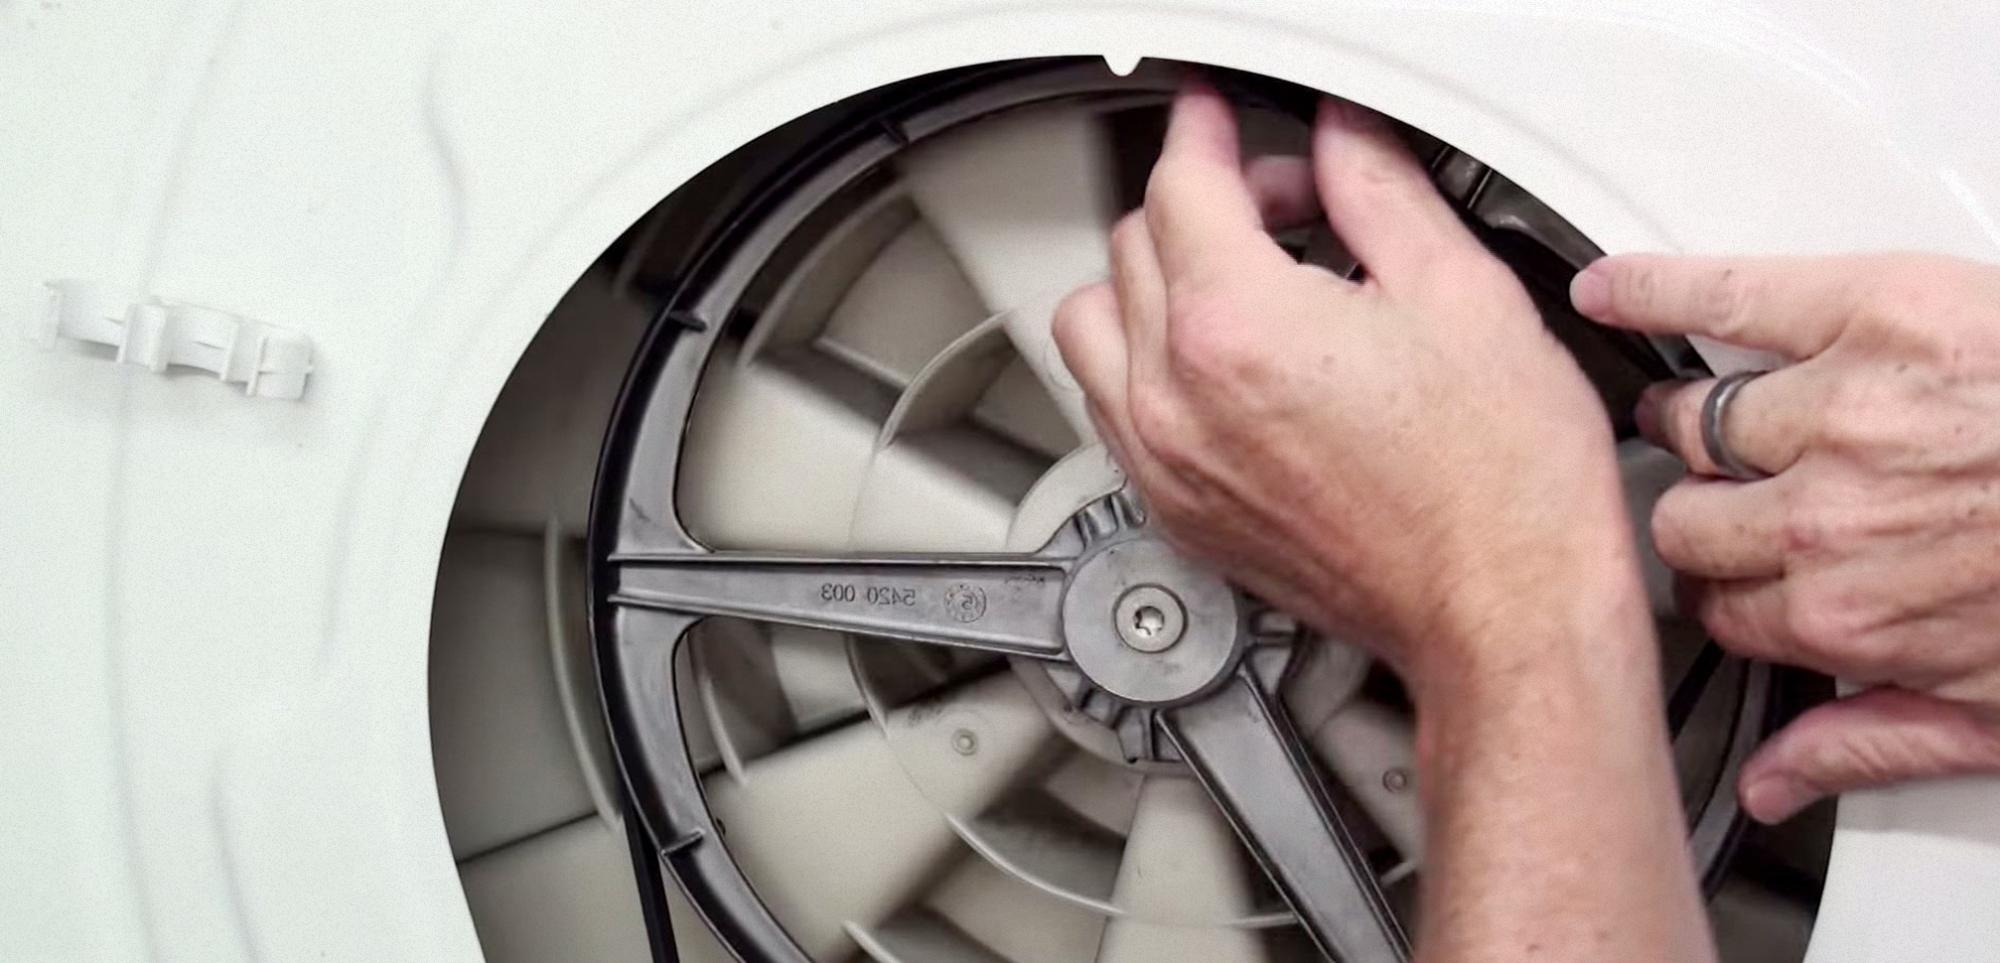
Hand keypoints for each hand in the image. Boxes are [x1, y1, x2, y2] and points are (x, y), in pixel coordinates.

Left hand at [1052, 83, 1639, 685]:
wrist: (1504, 611)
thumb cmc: (1501, 485)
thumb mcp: (1460, 292)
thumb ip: (1377, 190)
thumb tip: (1337, 138)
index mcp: (1238, 328)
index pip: (1181, 185)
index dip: (1208, 131)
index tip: (1220, 119)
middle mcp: (1177, 400)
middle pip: (1133, 248)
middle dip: (1203, 205)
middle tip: (1287, 208)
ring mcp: (1168, 465)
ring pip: (1094, 329)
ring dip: (1149, 285)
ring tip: (1235, 282)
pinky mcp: (1178, 515)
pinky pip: (1112, 410)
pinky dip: (1142, 366)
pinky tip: (1218, 362)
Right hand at [1574, 253, 1999, 821]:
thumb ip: (1873, 741)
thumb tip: (1779, 782)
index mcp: (1847, 612)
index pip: (1720, 605)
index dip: (1730, 588)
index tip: (1740, 575)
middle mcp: (1823, 516)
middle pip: (1690, 519)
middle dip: (1710, 514)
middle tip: (1742, 496)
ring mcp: (1837, 412)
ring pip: (1698, 421)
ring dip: (1701, 421)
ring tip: (1715, 410)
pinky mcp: (1872, 313)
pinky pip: (1723, 298)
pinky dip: (1655, 289)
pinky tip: (1613, 287)